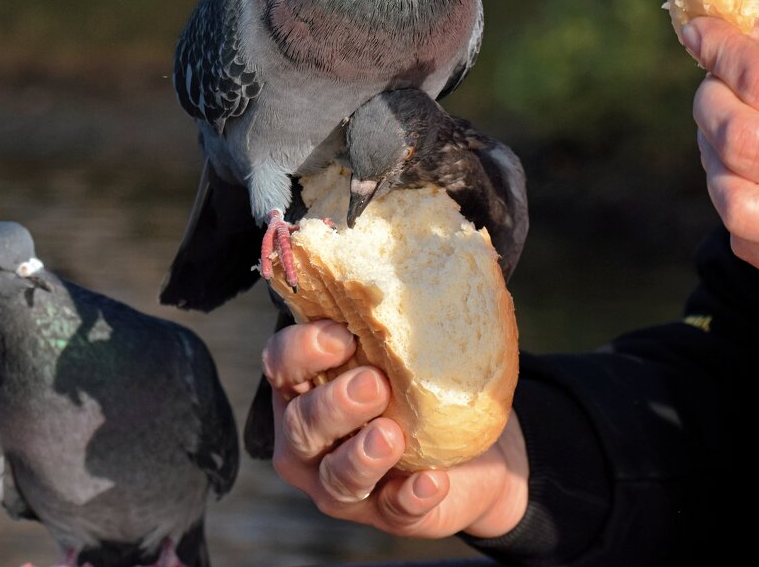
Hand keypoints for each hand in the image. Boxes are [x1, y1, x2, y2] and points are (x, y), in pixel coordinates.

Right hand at [263, 319, 527, 537]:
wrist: (478, 450)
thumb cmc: (423, 385)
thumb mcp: (406, 349)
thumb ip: (393, 316)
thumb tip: (420, 244)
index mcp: (306, 384)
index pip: (280, 363)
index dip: (301, 350)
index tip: (340, 336)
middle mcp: (310, 438)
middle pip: (302, 423)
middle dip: (333, 404)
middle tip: (373, 384)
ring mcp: (342, 483)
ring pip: (336, 476)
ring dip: (362, 456)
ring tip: (392, 436)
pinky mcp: (387, 514)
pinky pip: (393, 511)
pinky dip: (410, 495)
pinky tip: (431, 480)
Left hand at [683, 15, 758, 296]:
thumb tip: (732, 34)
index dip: (721, 52)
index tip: (702, 33)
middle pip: (739, 142)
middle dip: (709, 101)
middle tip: (716, 84)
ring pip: (731, 202)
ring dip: (713, 157)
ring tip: (731, 130)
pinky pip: (747, 245)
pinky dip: (734, 202)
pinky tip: (756, 176)